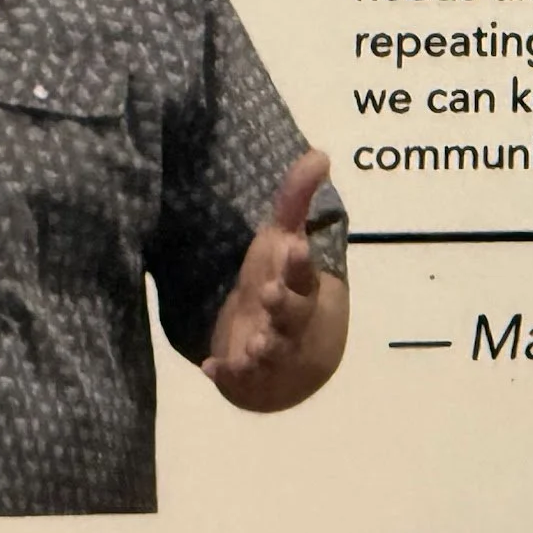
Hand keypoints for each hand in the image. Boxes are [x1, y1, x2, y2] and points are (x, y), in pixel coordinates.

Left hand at [202, 149, 348, 411]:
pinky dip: (227, 375)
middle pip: (293, 314)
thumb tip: (320, 152)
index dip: (300, 264)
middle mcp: (291, 320)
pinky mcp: (250, 374)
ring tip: (251, 345)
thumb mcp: (284, 240)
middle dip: (283, 305)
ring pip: (273, 352)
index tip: (293, 247)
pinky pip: (241, 379)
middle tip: (268, 293)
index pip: (305, 275)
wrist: (294, 352)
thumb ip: (295, 200)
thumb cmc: (284, 283)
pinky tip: (212, 367)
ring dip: (263, 348)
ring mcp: (272, 349)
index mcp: (303, 288)